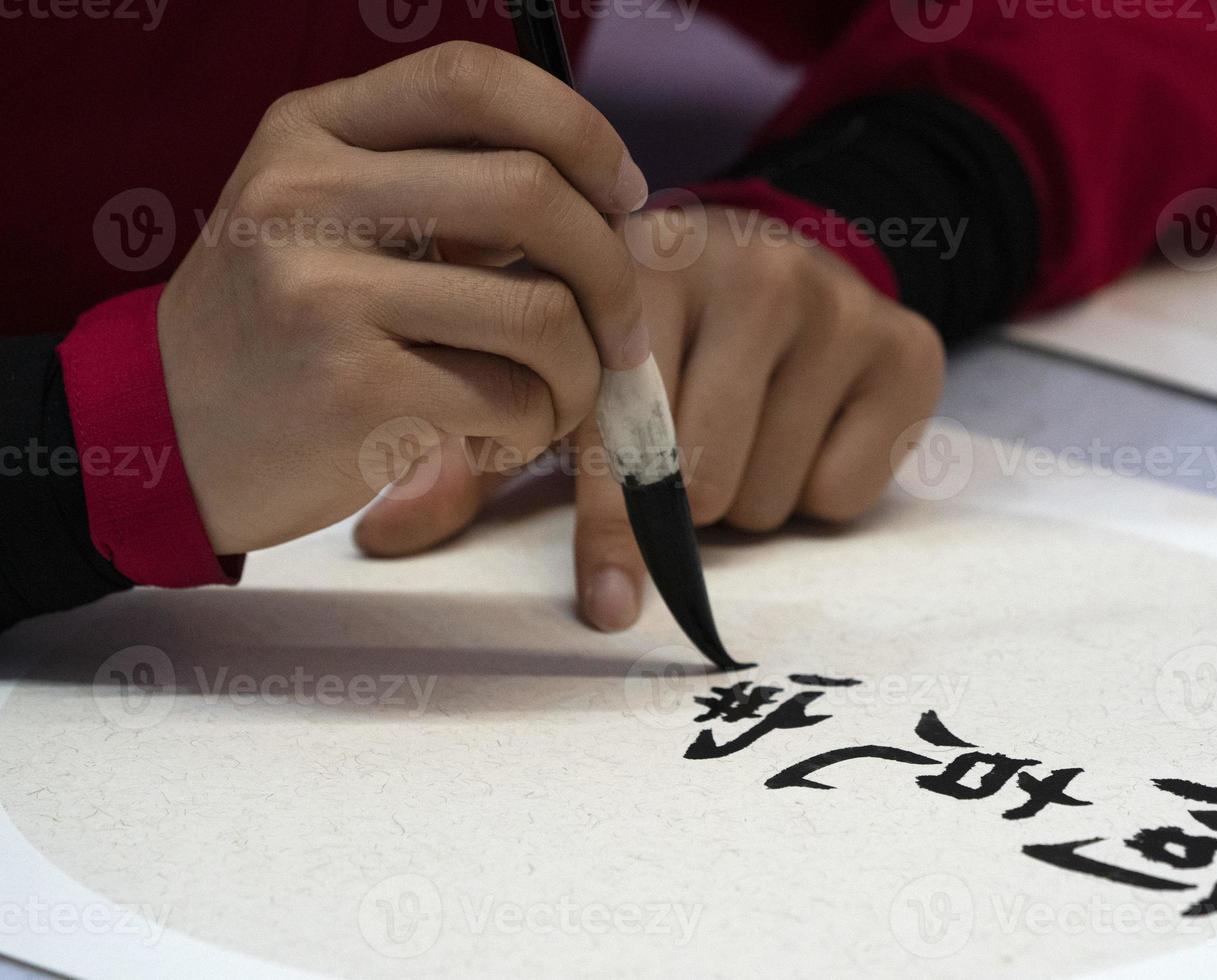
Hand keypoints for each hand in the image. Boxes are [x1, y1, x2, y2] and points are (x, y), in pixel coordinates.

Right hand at [158, 42, 650, 554]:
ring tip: (554, 395)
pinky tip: (497, 433)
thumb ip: (437, 186)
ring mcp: (324, 295)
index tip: (622, 193)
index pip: (473, 80)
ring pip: (541, 312)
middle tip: (621, 329)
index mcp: (309, 132)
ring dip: (582, 370)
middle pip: (532, 194)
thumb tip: (605, 205)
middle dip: (612, 271)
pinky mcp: (352, 392)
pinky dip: (535, 425)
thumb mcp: (322, 218)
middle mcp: (308, 196)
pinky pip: (512, 398)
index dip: (578, 127)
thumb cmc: (278, 326)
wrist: (163, 434)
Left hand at [355, 205, 945, 630]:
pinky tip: (805, 429)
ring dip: (745, 500)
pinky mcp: (911, 349)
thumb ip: (469, 454)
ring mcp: (837, 302)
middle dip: (683, 503)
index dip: (611, 522)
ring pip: (768, 494)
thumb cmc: (648, 337)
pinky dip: (820, 492)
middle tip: (686, 454)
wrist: (782, 261)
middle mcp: (748, 266)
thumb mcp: (558, 376)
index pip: (621, 429)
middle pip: (702, 481)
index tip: (609, 604)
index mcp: (642, 262)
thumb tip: (383, 535)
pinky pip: (847, 491)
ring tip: (742, 429)